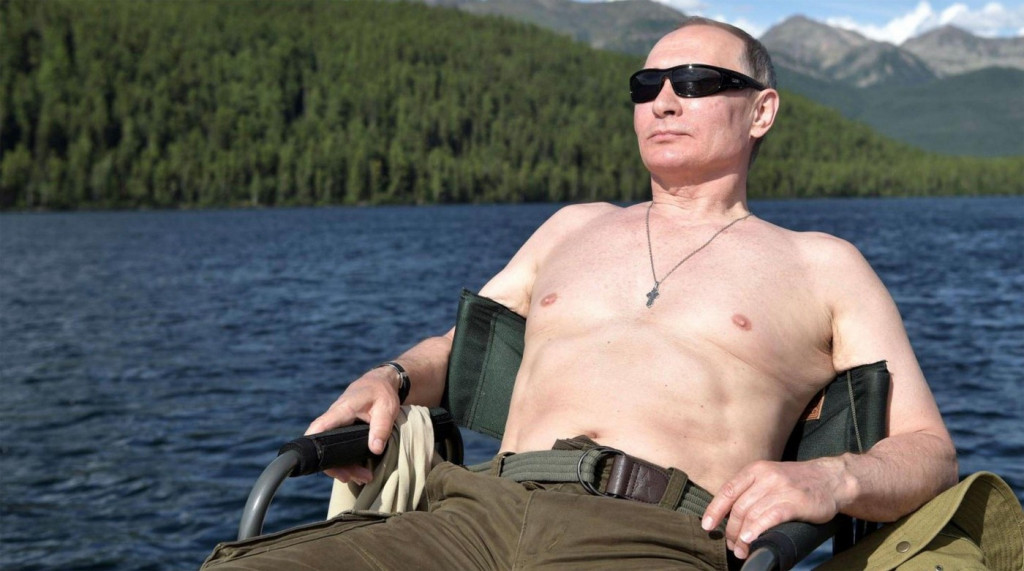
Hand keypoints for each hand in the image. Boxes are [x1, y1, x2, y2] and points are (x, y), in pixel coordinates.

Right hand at [304, 368, 400, 483]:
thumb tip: (374, 450)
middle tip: (354, 478)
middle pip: (324, 446)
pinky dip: (348, 462)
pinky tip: (361, 472)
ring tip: (364, 478)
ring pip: (332, 450)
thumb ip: (381, 428)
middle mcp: (335, 419)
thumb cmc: (382, 393)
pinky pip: (339, 449)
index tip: (314, 462)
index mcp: (342, 411)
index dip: (311, 443)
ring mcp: (338, 426)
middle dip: (335, 466)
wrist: (381, 383)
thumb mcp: (387, 408)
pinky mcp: (343, 431)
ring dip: (345, 467)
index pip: (319, 427)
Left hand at [701, 458, 847, 558]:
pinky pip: (770, 516)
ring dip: (743, 536)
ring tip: (741, 550)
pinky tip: (751, 540)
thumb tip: (728, 516)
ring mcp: (780, 488)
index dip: (714, 510)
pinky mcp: (795, 501)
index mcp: (755, 470)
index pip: (728, 491)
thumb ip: (751, 491)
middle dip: (731, 530)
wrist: (831, 478)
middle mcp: (765, 476)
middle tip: (732, 546)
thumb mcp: (769, 477)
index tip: (707, 526)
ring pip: (752, 514)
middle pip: (738, 507)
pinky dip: (757, 529)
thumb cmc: (797, 482)